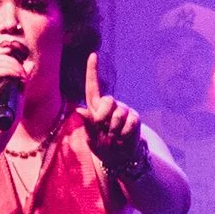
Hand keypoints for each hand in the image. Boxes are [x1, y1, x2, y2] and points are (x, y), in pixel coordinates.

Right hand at [0, 44, 29, 125]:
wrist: (1, 128)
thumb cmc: (10, 111)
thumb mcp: (18, 88)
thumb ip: (22, 75)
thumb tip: (30, 63)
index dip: (1, 51)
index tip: (15, 53)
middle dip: (10, 59)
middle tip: (22, 69)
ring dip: (11, 65)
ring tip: (21, 74)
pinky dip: (8, 71)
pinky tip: (17, 76)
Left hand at [80, 52, 144, 173]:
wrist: (121, 159)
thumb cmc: (103, 148)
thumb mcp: (92, 139)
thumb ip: (88, 125)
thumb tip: (79, 110)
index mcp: (95, 108)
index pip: (92, 87)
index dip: (92, 71)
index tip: (93, 54)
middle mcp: (110, 106)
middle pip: (107, 101)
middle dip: (104, 117)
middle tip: (106, 132)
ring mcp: (123, 110)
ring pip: (119, 113)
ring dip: (115, 129)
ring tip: (115, 137)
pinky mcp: (134, 117)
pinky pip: (130, 121)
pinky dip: (126, 133)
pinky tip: (125, 138)